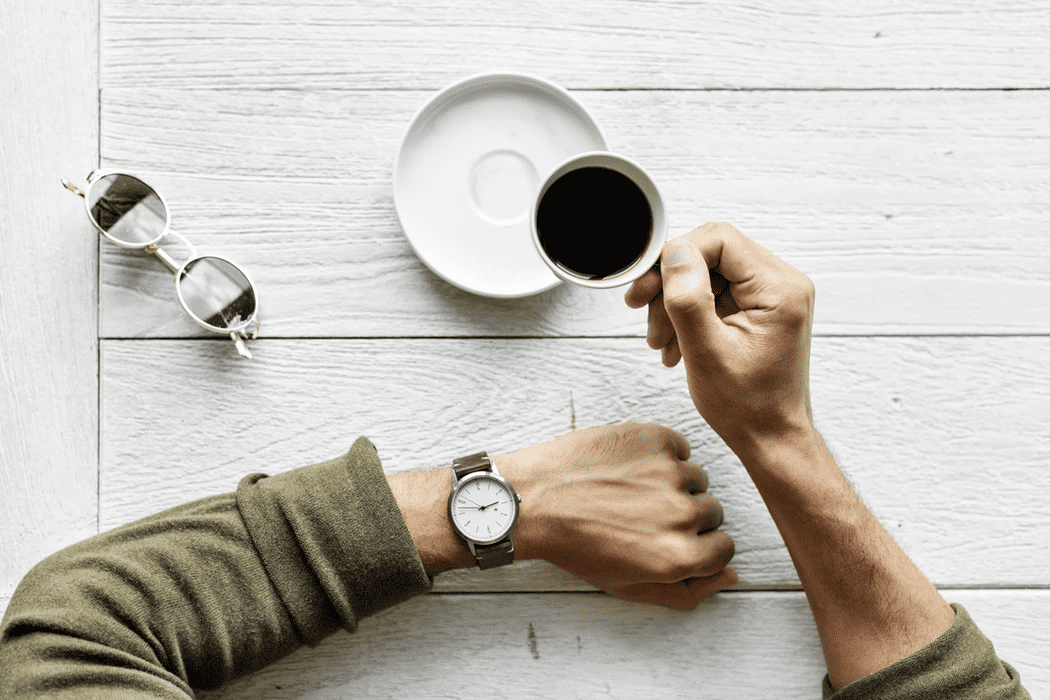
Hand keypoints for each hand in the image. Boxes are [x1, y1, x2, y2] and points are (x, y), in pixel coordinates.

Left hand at [497, 422, 735, 610]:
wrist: (534, 498)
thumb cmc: (576, 545)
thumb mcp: (627, 586)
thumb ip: (686, 592)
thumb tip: (732, 577)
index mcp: (678, 556)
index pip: (725, 548)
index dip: (699, 545)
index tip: (671, 538)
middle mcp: (681, 514)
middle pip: (712, 512)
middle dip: (684, 515)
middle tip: (642, 515)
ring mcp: (670, 472)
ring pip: (696, 478)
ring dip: (672, 483)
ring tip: (630, 490)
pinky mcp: (656, 438)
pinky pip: (679, 447)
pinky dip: (661, 454)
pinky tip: (628, 467)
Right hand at [624, 222, 816, 458]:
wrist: (770, 439)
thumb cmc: (747, 406)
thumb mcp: (706, 351)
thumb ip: (688, 297)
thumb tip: (674, 252)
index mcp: (779, 289)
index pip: (719, 240)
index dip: (676, 256)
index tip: (647, 287)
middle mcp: (782, 284)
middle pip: (712, 255)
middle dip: (671, 284)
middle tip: (641, 310)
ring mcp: (772, 297)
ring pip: (708, 275)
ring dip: (675, 304)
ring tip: (660, 341)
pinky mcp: (760, 310)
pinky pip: (716, 294)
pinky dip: (689, 315)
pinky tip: (674, 344)